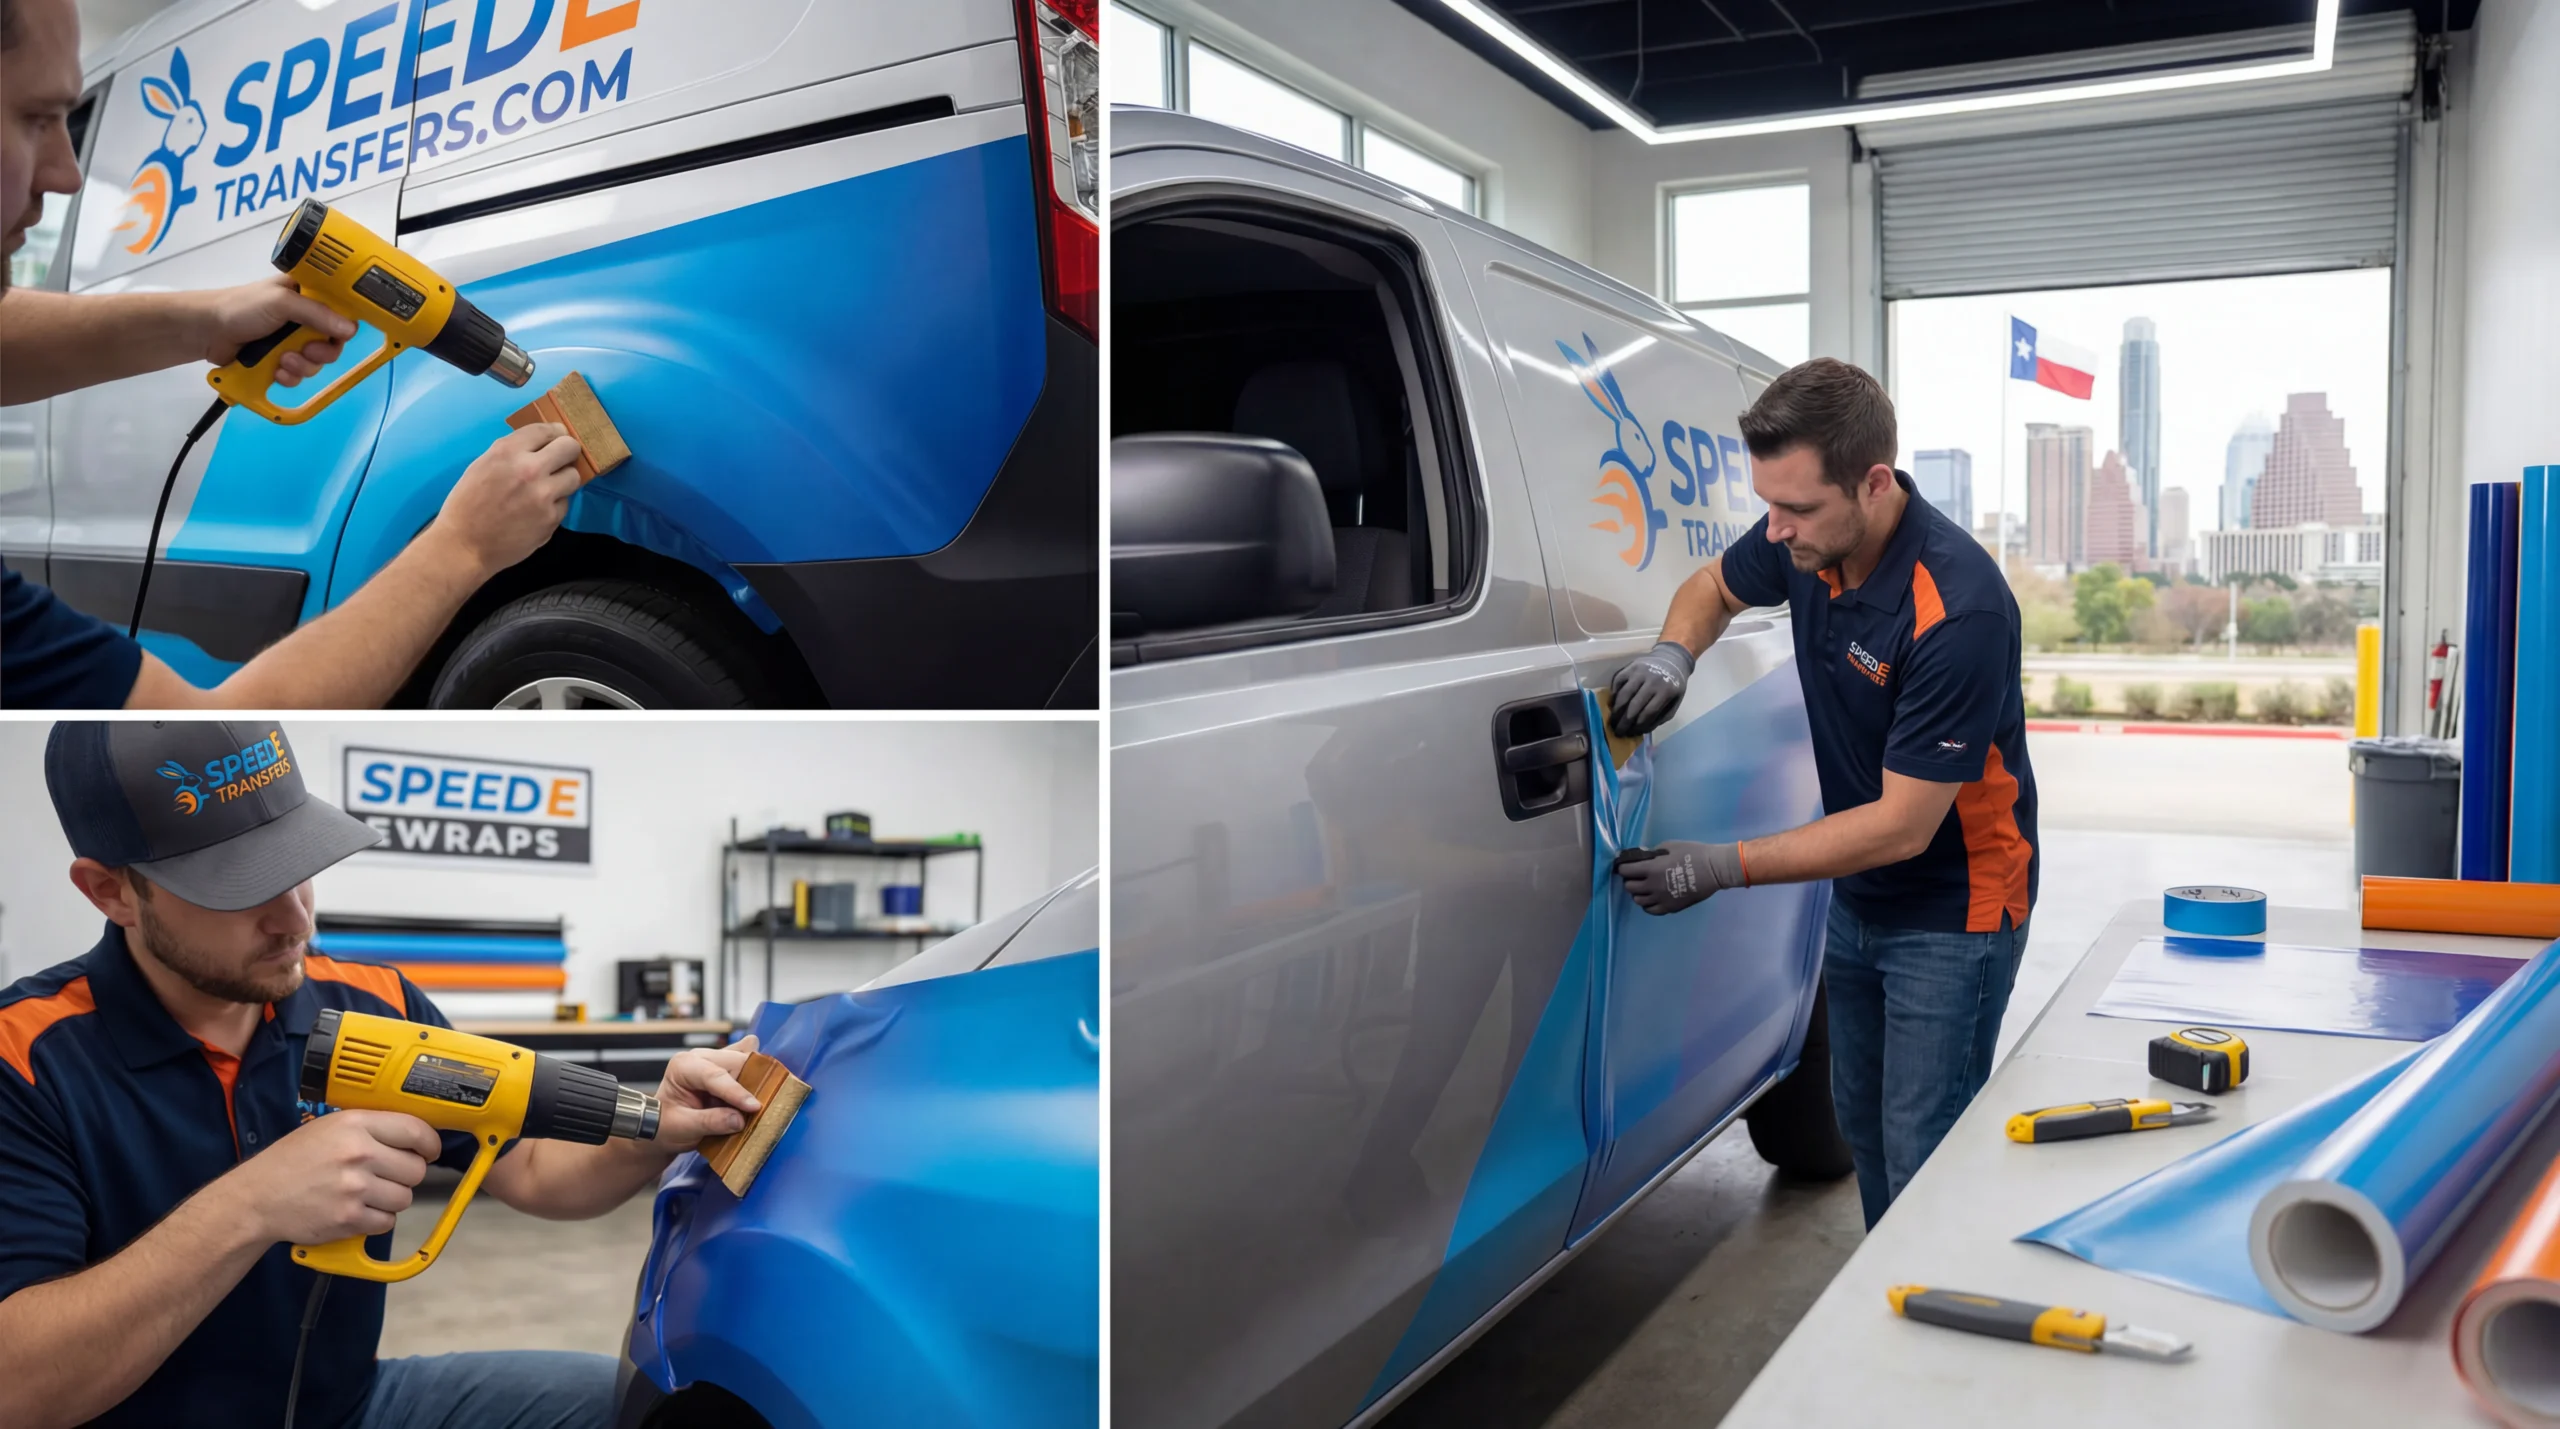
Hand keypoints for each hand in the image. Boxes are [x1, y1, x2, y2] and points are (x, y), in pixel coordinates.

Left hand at [194, 274, 355, 386]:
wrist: (207, 331)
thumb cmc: (241, 307)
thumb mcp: (282, 303)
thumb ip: (316, 313)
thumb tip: (350, 329)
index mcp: (307, 295)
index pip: (340, 311)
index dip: (343, 324)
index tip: (339, 335)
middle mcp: (304, 319)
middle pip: (332, 342)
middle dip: (321, 352)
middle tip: (308, 352)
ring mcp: (292, 342)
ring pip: (316, 362)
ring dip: (303, 366)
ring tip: (282, 361)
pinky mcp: (281, 361)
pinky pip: (299, 375)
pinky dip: (290, 377)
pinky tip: (276, 372)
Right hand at [218, 1109, 440, 1244]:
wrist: (257, 1197)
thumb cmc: (292, 1161)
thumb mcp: (329, 1127)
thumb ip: (371, 1128)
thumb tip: (413, 1135)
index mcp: (356, 1124)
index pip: (416, 1130)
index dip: (430, 1143)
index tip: (429, 1150)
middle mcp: (359, 1153)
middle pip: (416, 1169)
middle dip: (406, 1174)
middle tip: (387, 1176)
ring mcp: (355, 1187)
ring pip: (405, 1197)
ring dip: (391, 1199)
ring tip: (366, 1194)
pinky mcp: (349, 1218)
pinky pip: (386, 1221)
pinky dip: (376, 1220)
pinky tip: (356, 1210)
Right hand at [424, 422, 587, 578]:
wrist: (464, 545)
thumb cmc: (467, 504)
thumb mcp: (482, 466)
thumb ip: (511, 452)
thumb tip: (540, 443)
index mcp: (507, 452)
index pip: (546, 430)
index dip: (555, 433)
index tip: (557, 437)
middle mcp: (529, 469)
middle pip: (569, 447)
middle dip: (567, 452)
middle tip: (562, 459)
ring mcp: (543, 495)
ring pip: (573, 476)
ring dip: (563, 480)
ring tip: (547, 487)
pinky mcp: (551, 518)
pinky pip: (565, 503)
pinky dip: (554, 505)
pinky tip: (537, 511)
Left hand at [647, 1034, 763, 1151]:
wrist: (663, 1126)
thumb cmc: (666, 1125)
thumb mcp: (682, 1128)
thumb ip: (710, 1122)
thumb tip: (739, 1120)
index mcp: (683, 1066)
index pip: (714, 1075)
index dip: (736, 1091)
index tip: (754, 1107)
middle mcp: (700, 1056)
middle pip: (735, 1061)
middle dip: (751, 1082)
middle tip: (762, 1106)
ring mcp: (715, 1059)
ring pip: (746, 1060)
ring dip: (756, 1079)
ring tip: (765, 1099)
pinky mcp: (727, 1067)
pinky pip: (748, 1063)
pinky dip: (757, 1074)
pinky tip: (764, 1085)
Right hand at [1609, 641, 1693, 735]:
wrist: (1672, 659)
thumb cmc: (1673, 684)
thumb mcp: (1675, 701)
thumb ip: (1662, 716)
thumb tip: (1642, 729)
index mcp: (1666, 691)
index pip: (1648, 712)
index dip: (1638, 725)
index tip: (1630, 733)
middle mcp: (1652, 680)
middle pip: (1634, 705)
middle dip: (1624, 722)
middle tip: (1617, 732)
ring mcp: (1639, 672)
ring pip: (1624, 694)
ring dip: (1616, 710)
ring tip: (1612, 721)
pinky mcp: (1630, 667)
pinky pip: (1618, 682)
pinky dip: (1614, 694)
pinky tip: (1613, 705)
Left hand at [1614, 840, 1743, 915]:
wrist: (1713, 870)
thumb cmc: (1693, 853)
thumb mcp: (1670, 846)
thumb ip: (1653, 853)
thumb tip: (1642, 857)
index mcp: (1651, 869)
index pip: (1625, 871)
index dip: (1623, 867)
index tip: (1625, 865)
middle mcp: (1652, 886)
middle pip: (1629, 887)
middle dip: (1630, 879)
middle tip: (1636, 875)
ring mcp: (1661, 899)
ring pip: (1638, 900)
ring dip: (1638, 892)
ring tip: (1645, 887)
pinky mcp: (1670, 908)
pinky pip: (1650, 910)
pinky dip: (1647, 904)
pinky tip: (1652, 898)